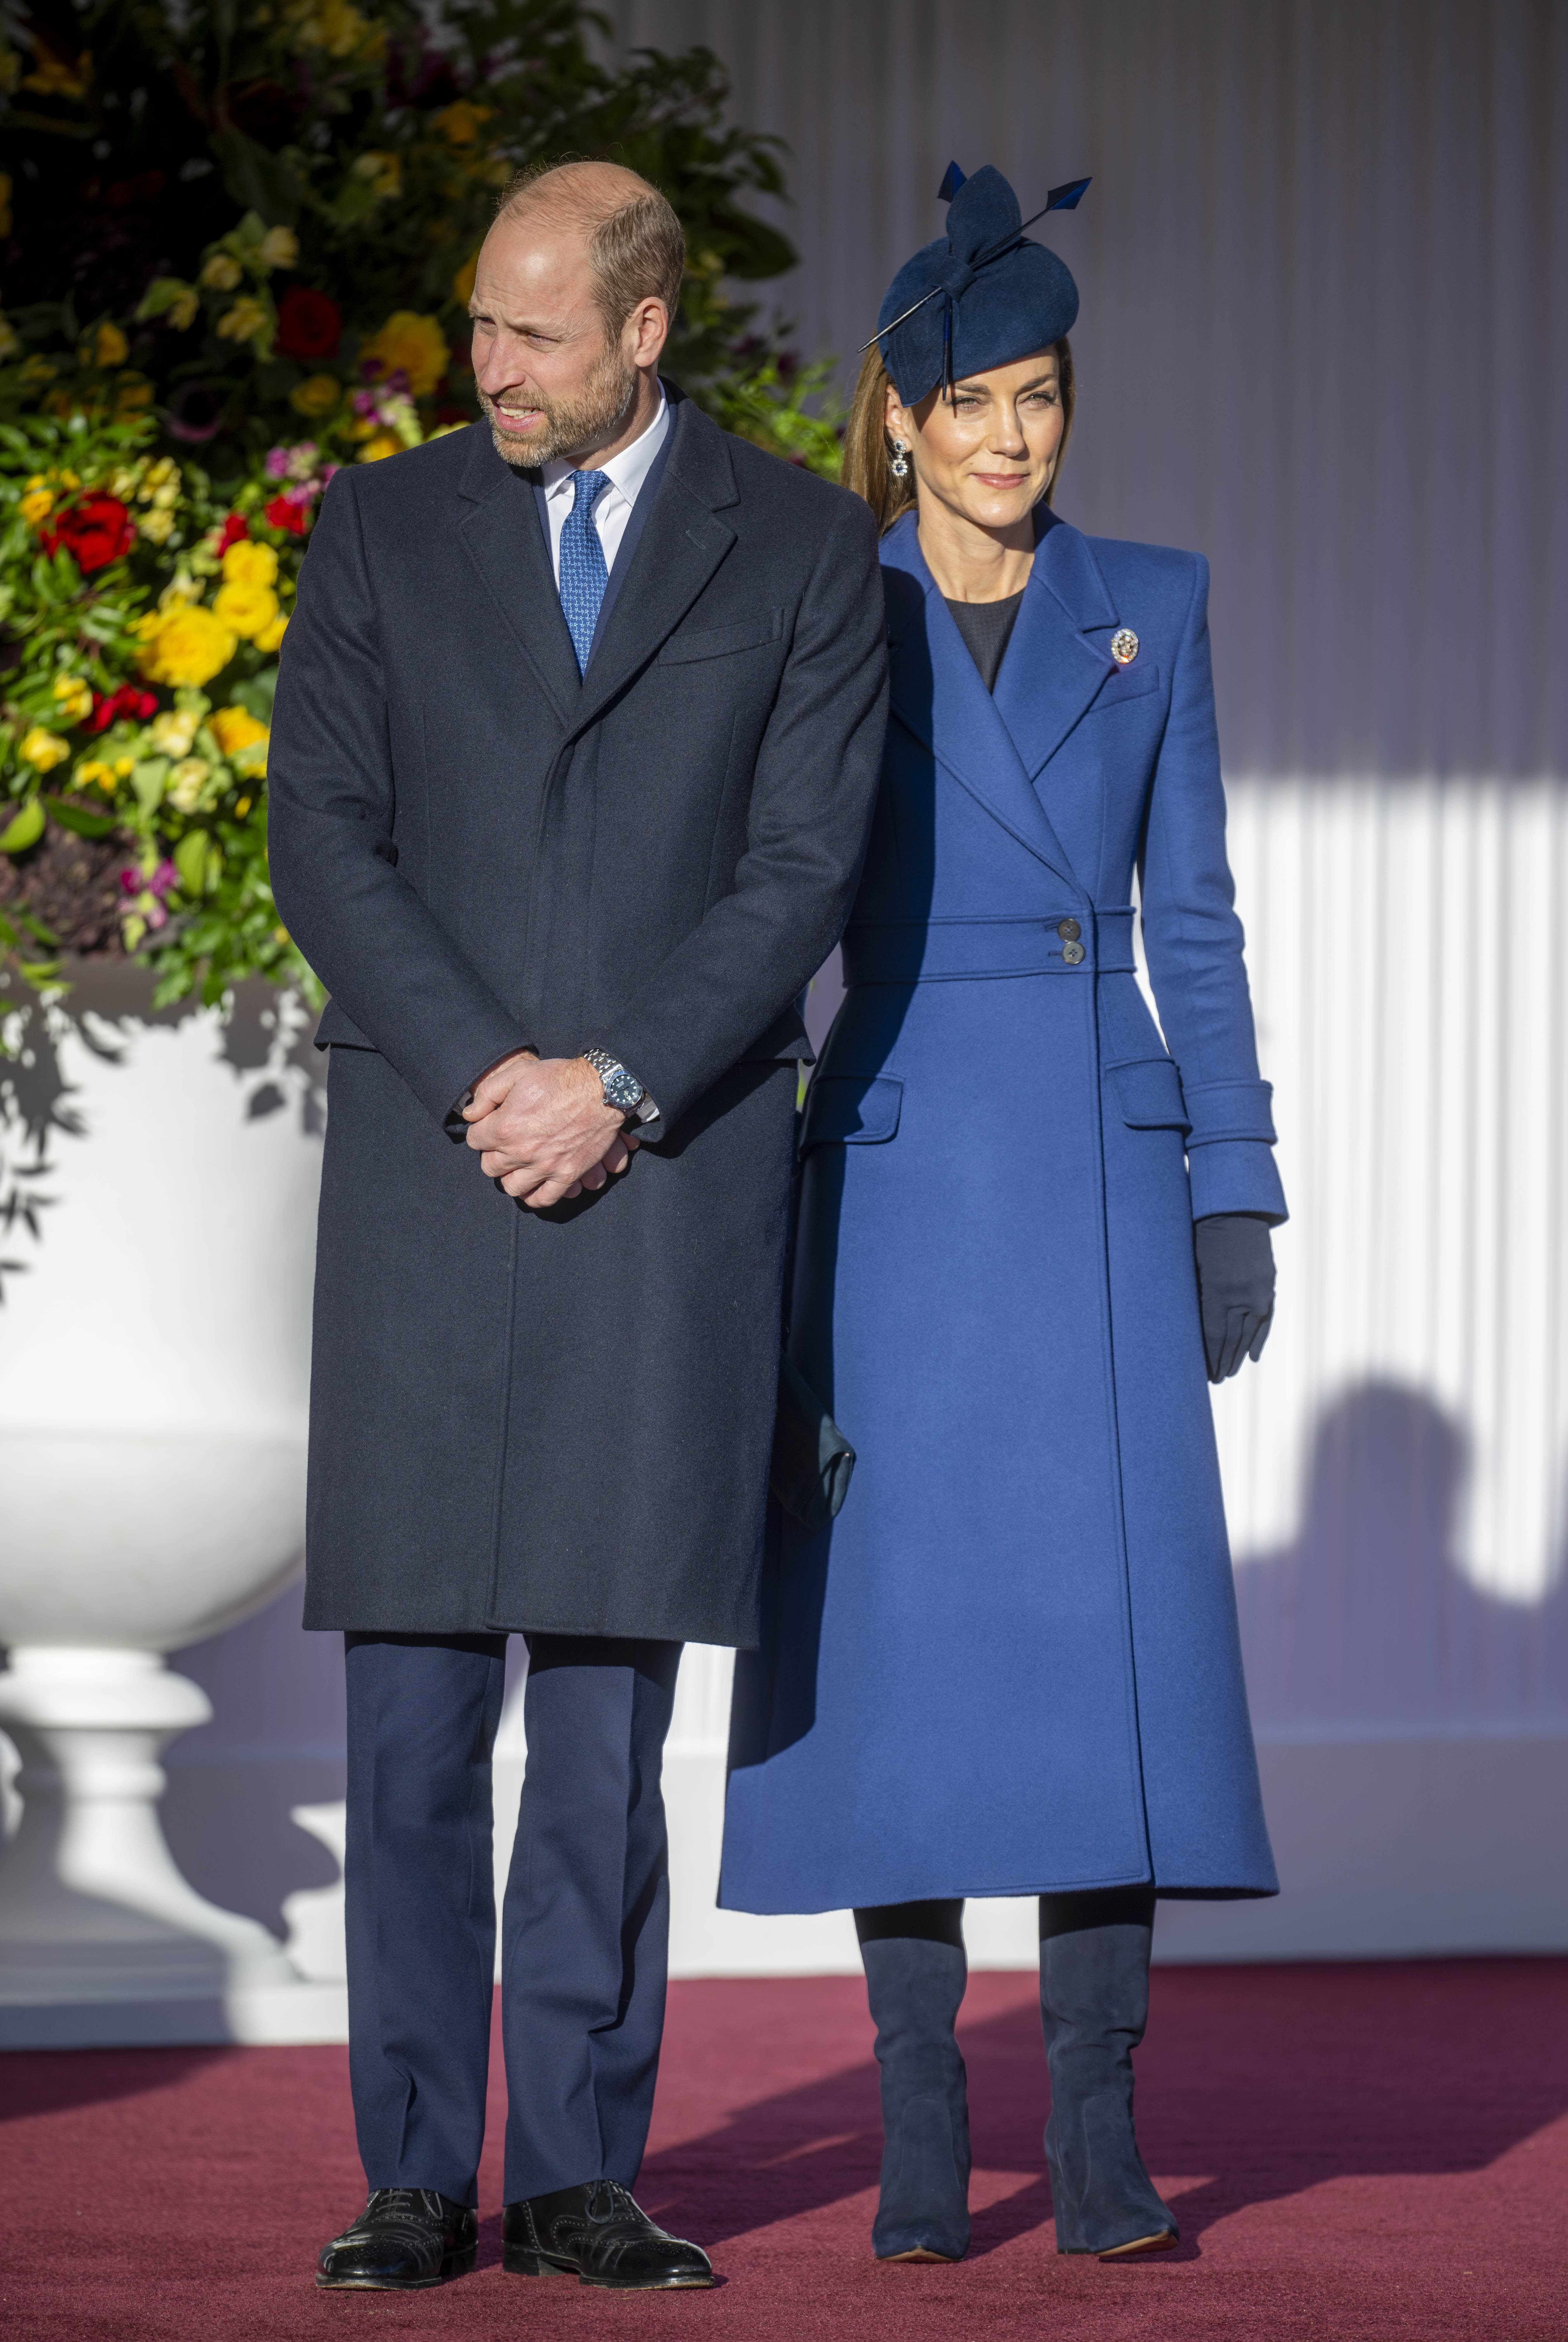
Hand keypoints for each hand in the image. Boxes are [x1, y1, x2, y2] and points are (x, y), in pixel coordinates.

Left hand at [463, 1049, 636, 1208]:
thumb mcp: (518, 1072)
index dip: (481, 1131)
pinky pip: (544, 1198)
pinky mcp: (567, 1175)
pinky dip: (535, 1196)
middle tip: (504, 1145)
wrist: (603, 1089)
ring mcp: (545, 1166)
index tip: (491, 1125)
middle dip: (492, 1155)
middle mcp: (521, 1151)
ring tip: (517, 1165)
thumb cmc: (559, 1078)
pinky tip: (534, 1186)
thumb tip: (470, 1115)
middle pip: (489, 1167)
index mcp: (505, 1127)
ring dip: (510, 1177)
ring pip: (512, 1187)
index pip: (474, 1140)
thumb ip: (487, 1093)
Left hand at [1193, 1214, 1275, 1381]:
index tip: (1203, 1373)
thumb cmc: (1202, 1236)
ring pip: (1249, 1332)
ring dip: (1239, 1355)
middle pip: (1231, 1338)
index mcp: (1216, 1290)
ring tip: (1229, 1373)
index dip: (1208, 1357)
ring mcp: (1258, 1290)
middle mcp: (1240, 1294)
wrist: (1234, 1211)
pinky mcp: (1268, 1284)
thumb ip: (1195, 1298)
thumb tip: (1192, 1332)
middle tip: (1215, 1380)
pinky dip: (1259, 1338)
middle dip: (1222, 1361)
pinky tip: (1252, 1357)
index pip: (1213, 1335)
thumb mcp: (1191, 1267)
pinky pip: (1265, 1318)